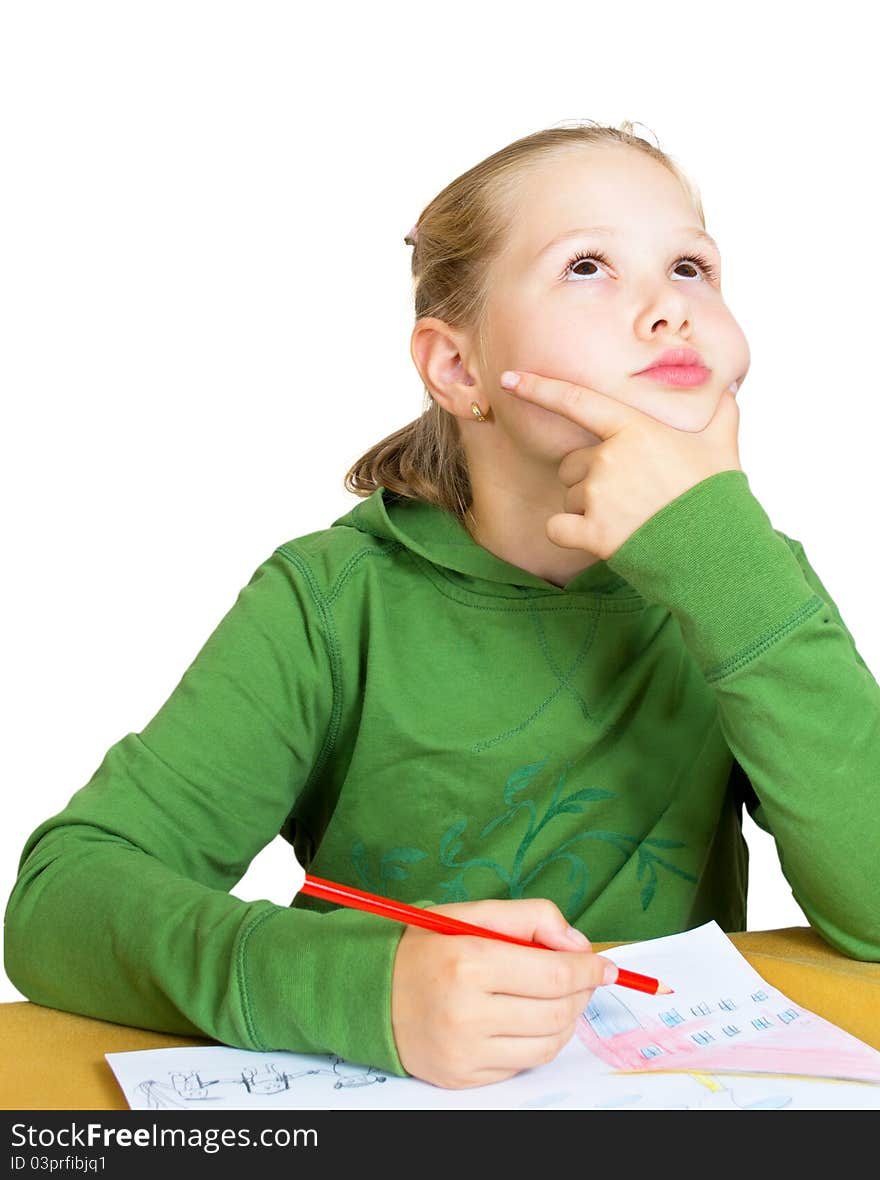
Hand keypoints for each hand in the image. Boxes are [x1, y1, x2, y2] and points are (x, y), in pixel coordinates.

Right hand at [390, 898, 616, 1088]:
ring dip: (565, 1020)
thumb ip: (529, 917)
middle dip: (581, 992)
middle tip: (583, 977)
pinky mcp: (462, 1078)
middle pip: (556, 1012)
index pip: (554, 976)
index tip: (606, 965)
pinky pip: (521, 1065)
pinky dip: (536, 1042)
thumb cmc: (425, 948)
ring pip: (546, 1044)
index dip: (588, 970)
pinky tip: (527, 1019)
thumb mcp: (471, 914)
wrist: (368, 993)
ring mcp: (464, 1052)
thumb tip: (578, 945)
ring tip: (558, 998)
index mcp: (469, 962)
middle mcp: (466, 1012)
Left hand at [500, 369, 742, 559]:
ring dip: (586, 508)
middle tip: (630, 496)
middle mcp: (609, 457)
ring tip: (627, 518)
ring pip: (568, 496)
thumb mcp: (723, 444)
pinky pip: (557, 527)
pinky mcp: (592, 532)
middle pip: (572, 463)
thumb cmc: (716, 495)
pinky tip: (598, 539)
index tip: (508, 379)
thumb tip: (728, 389)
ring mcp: (599, 496)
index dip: (538, 388)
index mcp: (634, 429)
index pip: (576, 400)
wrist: (716, 549)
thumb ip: (720, 412)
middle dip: (589, 478)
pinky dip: (569, 534)